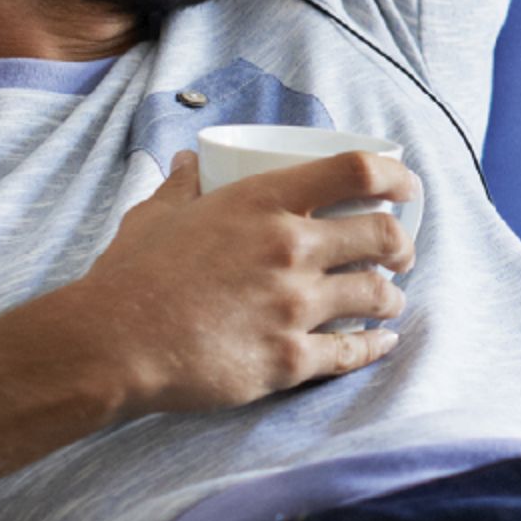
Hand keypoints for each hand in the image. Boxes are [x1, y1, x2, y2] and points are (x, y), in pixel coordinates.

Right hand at [0, 149, 416, 496]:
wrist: (112, 344)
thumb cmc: (131, 275)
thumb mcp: (157, 213)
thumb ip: (182, 184)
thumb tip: (189, 160)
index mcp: (264, 201)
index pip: (357, 172)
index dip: (396, 177)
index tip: (408, 188)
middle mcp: (290, 248)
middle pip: (382, 236)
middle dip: (402, 245)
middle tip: (401, 252)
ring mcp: (294, 306)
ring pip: (375, 295)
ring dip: (390, 296)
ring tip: (389, 299)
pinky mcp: (288, 360)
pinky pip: (351, 352)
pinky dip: (374, 346)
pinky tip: (380, 342)